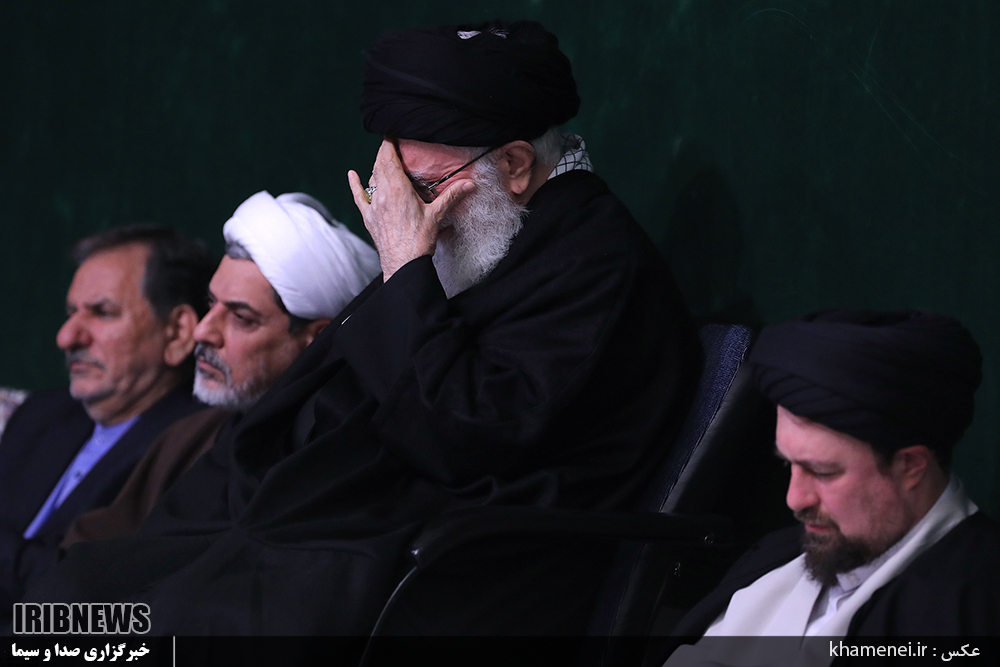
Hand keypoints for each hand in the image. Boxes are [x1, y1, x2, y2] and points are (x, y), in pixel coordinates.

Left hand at [348, 140, 475, 281]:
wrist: (403, 264)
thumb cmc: (419, 241)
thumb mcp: (437, 215)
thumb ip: (451, 196)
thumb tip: (469, 183)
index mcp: (398, 189)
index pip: (388, 158)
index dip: (389, 144)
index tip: (392, 135)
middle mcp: (382, 194)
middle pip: (379, 165)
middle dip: (385, 153)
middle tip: (392, 145)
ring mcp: (373, 205)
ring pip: (372, 179)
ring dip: (378, 168)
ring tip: (385, 161)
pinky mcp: (369, 217)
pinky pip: (359, 197)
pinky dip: (355, 184)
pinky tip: (352, 175)